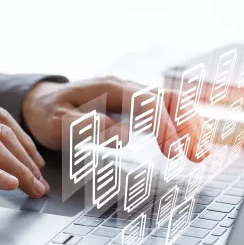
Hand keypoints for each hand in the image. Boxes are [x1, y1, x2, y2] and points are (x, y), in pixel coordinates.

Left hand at [22, 77, 205, 160]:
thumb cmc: (49, 114)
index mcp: (111, 89)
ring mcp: (133, 96)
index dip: (164, 127)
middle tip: (198, 156)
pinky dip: (183, 125)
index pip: (148, 103)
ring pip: (174, 103)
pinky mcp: (136, 107)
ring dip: (191, 126)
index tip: (173, 153)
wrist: (41, 103)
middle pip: (170, 99)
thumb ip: (88, 127)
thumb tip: (123, 135)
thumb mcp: (58, 123)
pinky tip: (191, 143)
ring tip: (201, 152)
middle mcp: (127, 88)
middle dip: (188, 126)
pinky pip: (168, 110)